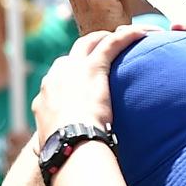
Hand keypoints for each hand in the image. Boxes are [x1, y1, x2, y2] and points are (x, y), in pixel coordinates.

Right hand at [33, 24, 150, 143]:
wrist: (69, 142)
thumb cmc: (61, 148)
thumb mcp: (46, 143)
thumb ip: (45, 141)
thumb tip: (40, 152)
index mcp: (45, 96)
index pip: (60, 75)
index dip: (76, 72)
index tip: (89, 76)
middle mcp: (55, 77)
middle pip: (73, 52)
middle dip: (90, 46)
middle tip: (108, 48)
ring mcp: (73, 70)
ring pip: (91, 41)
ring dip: (108, 37)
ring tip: (128, 36)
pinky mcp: (93, 67)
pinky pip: (112, 43)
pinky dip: (128, 36)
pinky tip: (145, 34)